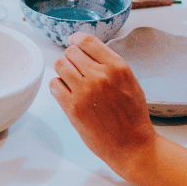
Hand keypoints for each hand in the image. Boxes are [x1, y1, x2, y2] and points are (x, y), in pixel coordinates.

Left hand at [51, 32, 156, 177]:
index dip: (76, 40)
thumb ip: (108, 63)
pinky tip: (66, 92)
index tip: (74, 42)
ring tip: (72, 81)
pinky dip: (57, 86)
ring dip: (64, 71)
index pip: (87, 40)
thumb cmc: (132, 114)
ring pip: (60, 65)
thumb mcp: (129, 80)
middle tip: (77, 69)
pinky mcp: (73, 108)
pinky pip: (54, 84)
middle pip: (71, 52)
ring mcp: (85, 92)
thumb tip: (84, 48)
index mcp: (117, 67)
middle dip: (72, 58)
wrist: (132, 146)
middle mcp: (100, 76)